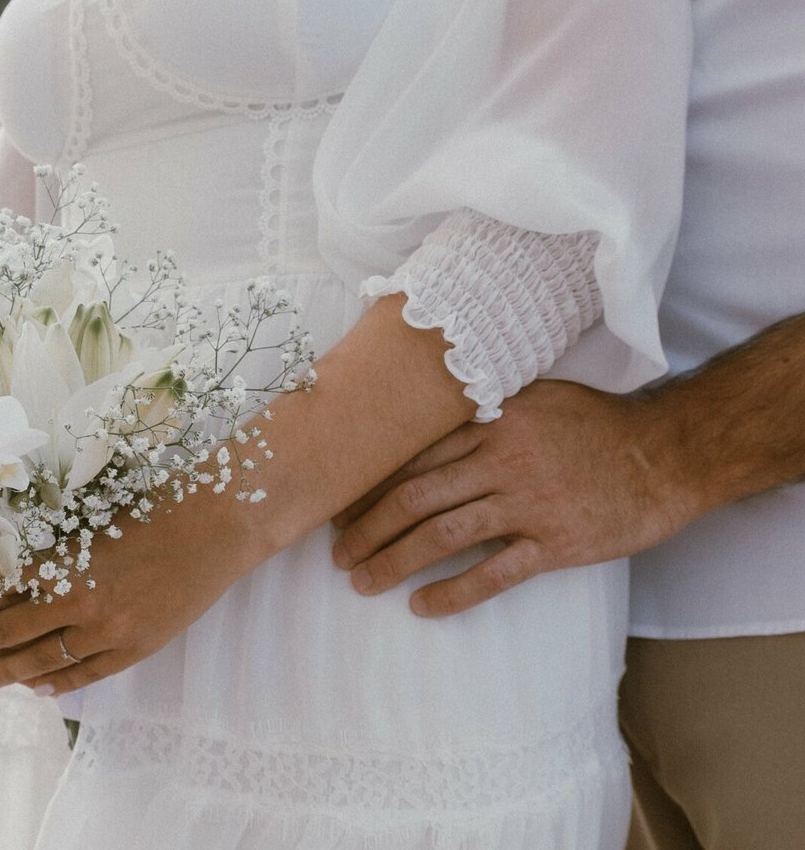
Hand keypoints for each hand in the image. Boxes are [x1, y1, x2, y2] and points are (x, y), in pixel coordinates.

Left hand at [0, 494, 262, 695]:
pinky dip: (58, 684)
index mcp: (64, 560)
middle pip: (11, 630)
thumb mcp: (95, 524)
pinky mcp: (137, 647)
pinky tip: (37, 688)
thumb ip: (58, 554)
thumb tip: (18, 575)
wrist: (216, 527)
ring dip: (8, 670)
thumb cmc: (156, 510)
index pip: (0, 588)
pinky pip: (87, 674)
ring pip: (43, 660)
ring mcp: (109, 629)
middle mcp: (78, 599)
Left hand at [331, 380, 699, 616]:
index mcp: (490, 420)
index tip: (340, 506)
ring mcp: (529, 503)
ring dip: (394, 561)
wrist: (666, 454)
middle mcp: (502, 459)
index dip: (369, 485)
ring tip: (363, 581)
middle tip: (337, 552)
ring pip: (442, 535)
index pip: (411, 456)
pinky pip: (493, 574)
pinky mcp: (556, 543)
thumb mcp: (531, 396)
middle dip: (366, 528)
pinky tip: (422, 606)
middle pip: (413, 496)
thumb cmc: (594, 424)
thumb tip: (419, 423)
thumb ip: (478, 410)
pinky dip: (452, 593)